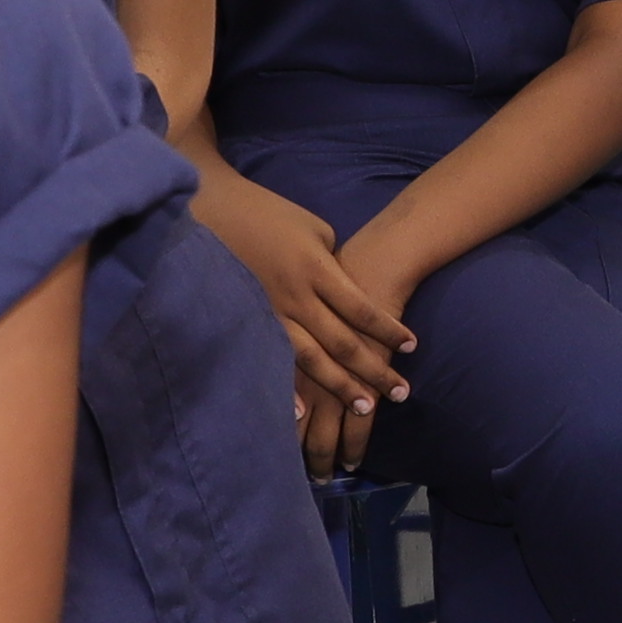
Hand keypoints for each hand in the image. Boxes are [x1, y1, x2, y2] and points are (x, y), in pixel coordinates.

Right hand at [195, 169, 411, 456]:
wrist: (209, 210)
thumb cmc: (267, 214)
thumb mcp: (312, 228)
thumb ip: (333, 265)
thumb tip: (346, 295)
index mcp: (316, 269)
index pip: (361, 309)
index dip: (388, 330)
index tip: (412, 348)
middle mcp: (295, 297)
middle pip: (341, 342)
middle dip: (372, 370)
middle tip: (401, 394)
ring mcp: (268, 314)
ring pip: (310, 359)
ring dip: (339, 386)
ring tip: (364, 409)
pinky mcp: (247, 323)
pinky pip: (272, 360)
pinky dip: (286, 388)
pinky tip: (300, 412)